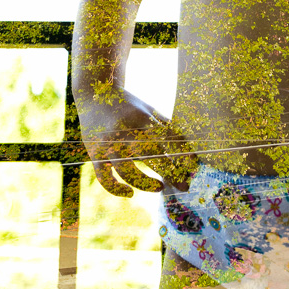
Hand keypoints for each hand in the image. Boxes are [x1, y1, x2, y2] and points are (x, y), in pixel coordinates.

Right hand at [78, 89, 194, 197]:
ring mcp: (108, 144)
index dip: (181, 154)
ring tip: (160, 187)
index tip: (193, 167)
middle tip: (184, 187)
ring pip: (127, 171)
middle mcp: (124, 131)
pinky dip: (116, 189)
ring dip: (145, 183)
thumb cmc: (128, 105)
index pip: (165, 139)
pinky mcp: (95, 154)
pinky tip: (130, 193)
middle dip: (170, 173)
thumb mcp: (148, 110)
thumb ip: (165, 127)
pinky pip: (105, 178)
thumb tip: (188, 149)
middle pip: (151, 155)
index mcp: (141, 118)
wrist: (94, 94)